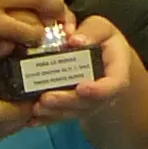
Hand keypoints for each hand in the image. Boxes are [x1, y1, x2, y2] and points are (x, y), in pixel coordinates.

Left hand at [23, 15, 141, 127]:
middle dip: (66, 102)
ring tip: (35, 108)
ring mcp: (89, 104)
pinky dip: (46, 119)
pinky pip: (61, 117)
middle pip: (89, 103)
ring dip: (54, 113)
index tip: (81, 87)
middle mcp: (105, 93)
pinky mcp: (73, 109)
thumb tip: (74, 39)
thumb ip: (92, 31)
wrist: (102, 59)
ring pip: (73, 113)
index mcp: (117, 71)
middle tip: (46, 99)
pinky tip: (30, 120)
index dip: (99, 90)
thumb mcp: (101, 28)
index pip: (115, 85)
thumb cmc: (102, 40)